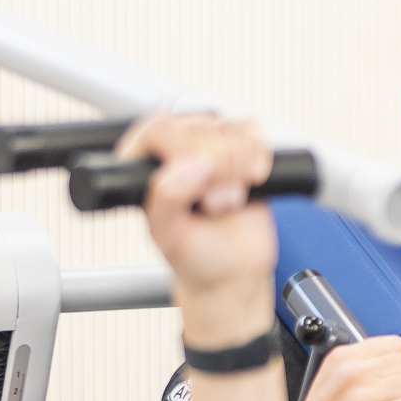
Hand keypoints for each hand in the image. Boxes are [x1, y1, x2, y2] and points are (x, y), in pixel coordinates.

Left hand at [126, 114, 279, 346]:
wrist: (234, 274)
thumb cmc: (195, 258)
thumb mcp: (170, 236)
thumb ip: (167, 198)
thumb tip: (190, 166)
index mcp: (143, 166)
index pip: (159, 129)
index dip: (185, 151)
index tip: (198, 185)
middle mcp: (172, 150)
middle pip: (199, 127)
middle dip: (217, 170)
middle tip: (214, 206)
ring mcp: (207, 146)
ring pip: (228, 129)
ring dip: (237, 169)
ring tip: (228, 202)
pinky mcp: (238, 148)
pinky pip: (251, 130)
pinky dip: (257, 157)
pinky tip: (251, 182)